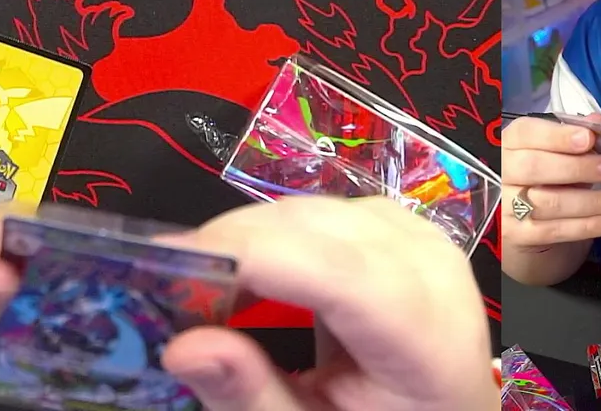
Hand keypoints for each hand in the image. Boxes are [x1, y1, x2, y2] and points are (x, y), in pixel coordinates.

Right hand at [161, 197, 496, 410]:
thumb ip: (250, 396)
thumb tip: (182, 346)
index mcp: (430, 341)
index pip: (341, 276)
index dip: (253, 257)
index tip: (167, 263)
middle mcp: (435, 273)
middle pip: (322, 231)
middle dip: (236, 245)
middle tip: (165, 284)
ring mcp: (424, 241)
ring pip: (317, 209)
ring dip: (253, 237)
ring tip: (206, 287)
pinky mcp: (405, 228)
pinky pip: (328, 211)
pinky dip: (280, 234)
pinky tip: (254, 271)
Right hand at [501, 114, 600, 249]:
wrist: (518, 215)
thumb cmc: (540, 174)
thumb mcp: (551, 150)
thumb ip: (574, 134)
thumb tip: (598, 122)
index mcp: (508, 143)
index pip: (527, 133)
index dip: (557, 136)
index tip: (588, 138)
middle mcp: (500, 172)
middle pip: (534, 168)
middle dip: (577, 168)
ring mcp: (504, 204)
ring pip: (548, 202)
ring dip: (591, 202)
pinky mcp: (514, 234)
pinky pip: (553, 231)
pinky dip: (586, 226)